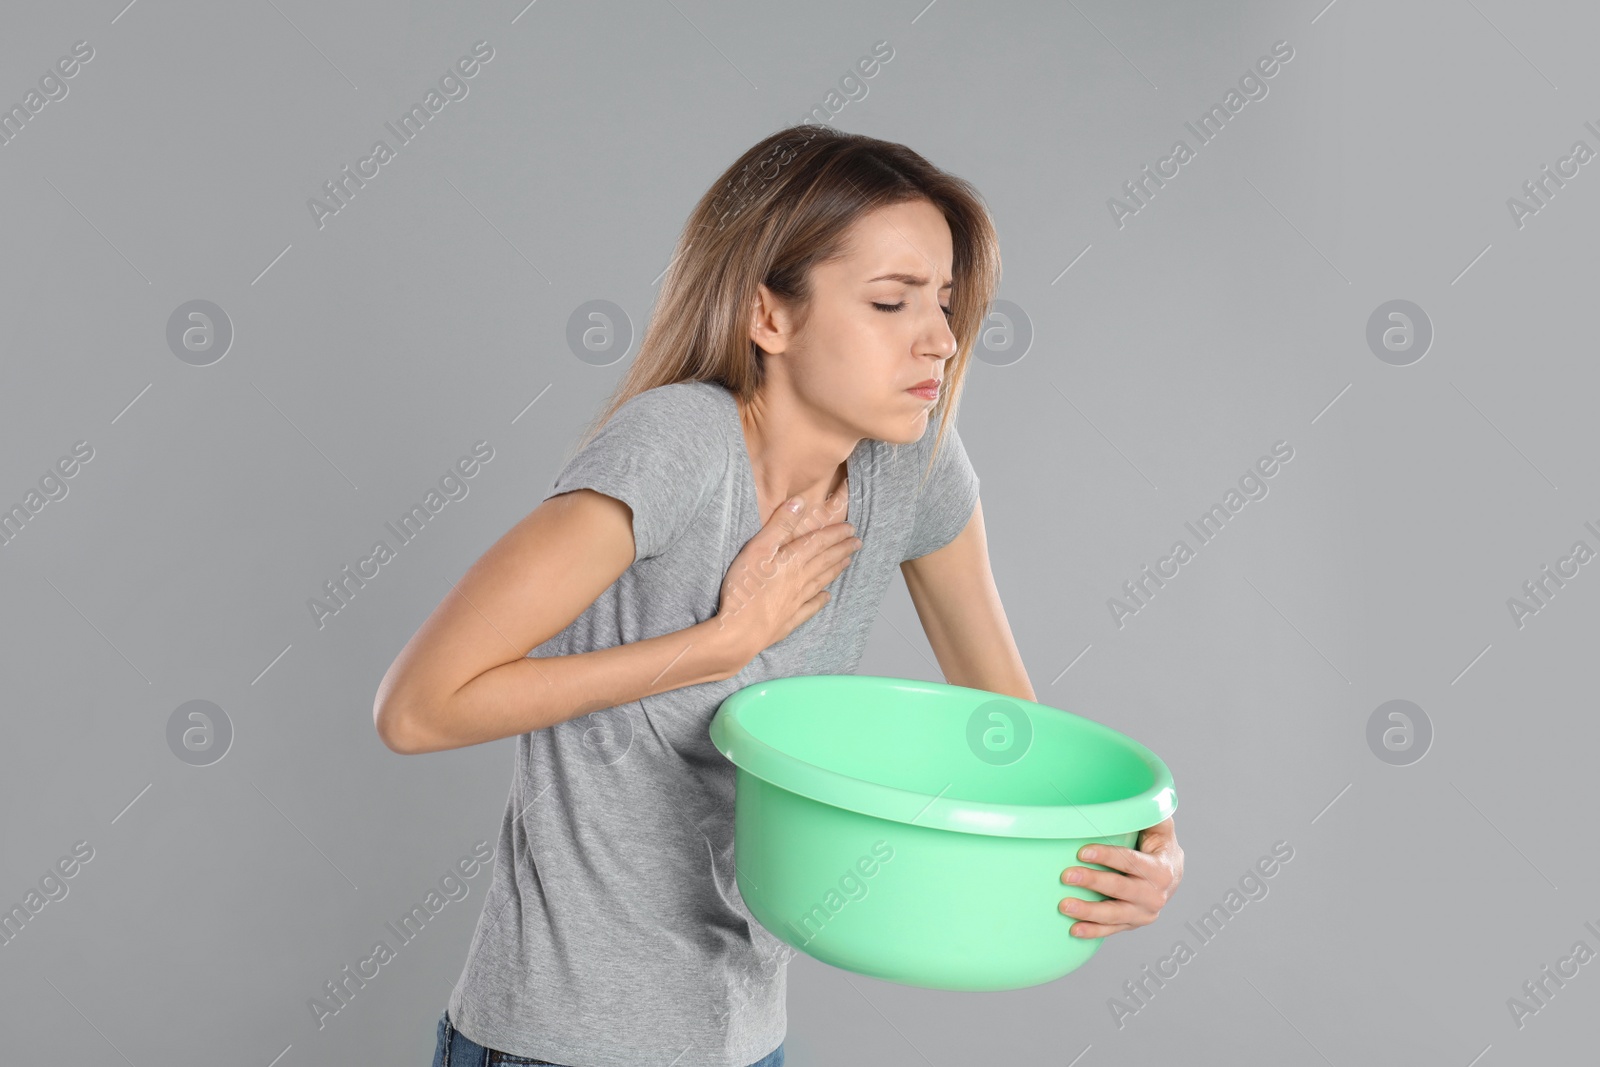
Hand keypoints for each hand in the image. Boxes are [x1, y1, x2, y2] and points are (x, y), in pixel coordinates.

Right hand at [714, 490, 858, 661]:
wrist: (740, 632)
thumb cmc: (745, 588)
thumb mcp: (757, 549)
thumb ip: (779, 525)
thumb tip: (800, 502)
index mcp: (792, 561)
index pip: (818, 542)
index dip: (834, 534)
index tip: (850, 528)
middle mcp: (799, 580)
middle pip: (824, 561)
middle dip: (841, 550)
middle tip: (857, 543)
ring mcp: (795, 601)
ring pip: (820, 581)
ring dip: (835, 570)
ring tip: (847, 562)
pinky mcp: (788, 620)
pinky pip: (810, 607)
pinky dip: (820, 601)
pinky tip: (826, 597)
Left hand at [1058, 816, 1183, 938]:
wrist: (1171, 874)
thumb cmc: (1158, 844)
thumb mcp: (1160, 826)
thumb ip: (1150, 812)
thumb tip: (1137, 799)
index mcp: (1161, 869)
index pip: (1131, 862)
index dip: (1107, 857)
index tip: (1082, 852)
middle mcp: (1156, 895)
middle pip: (1121, 889)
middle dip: (1093, 882)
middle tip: (1066, 876)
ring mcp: (1144, 913)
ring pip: (1115, 914)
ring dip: (1088, 911)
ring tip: (1064, 906)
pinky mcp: (1133, 923)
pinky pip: (1112, 929)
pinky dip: (1093, 931)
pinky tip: (1074, 930)